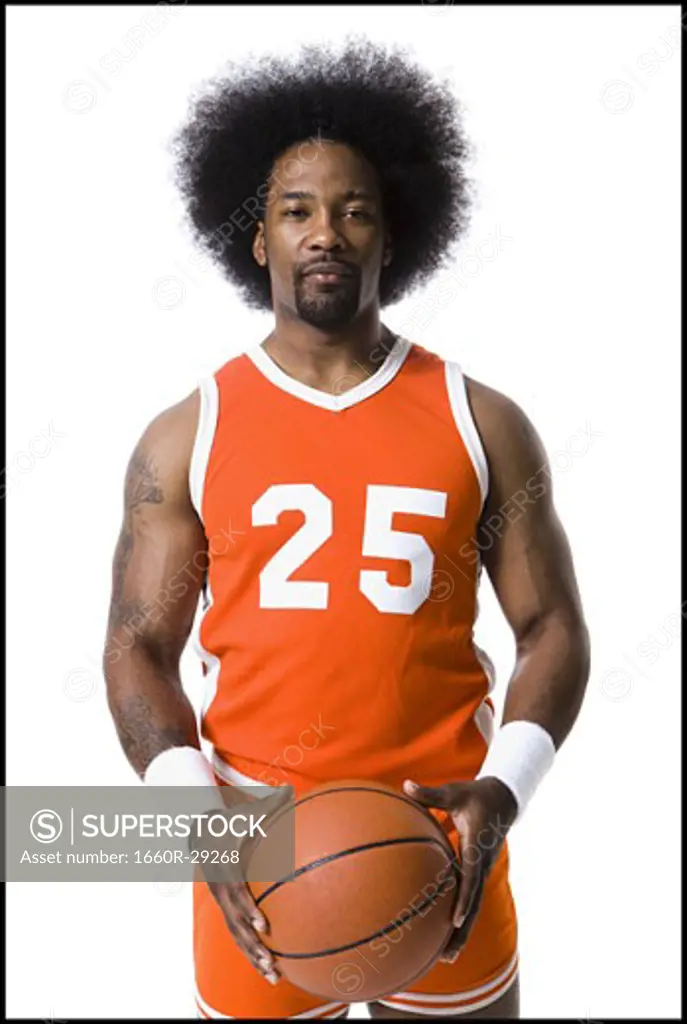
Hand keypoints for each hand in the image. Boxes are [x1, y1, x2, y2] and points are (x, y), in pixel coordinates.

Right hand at [192, 783, 294, 983]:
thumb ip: (268, 804)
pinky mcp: (224, 907)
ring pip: (235, 936)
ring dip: (253, 957)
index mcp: (226, 869)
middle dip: (253, 946)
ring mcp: (221, 902)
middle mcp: (221, 891)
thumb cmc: (228, 820)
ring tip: (272, 976)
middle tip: (272, 963)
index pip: (237, 894)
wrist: (197, 830)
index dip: (249, 911)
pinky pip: (237, 934)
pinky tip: (267, 967)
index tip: (265, 926)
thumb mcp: (244, 812)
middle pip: (236, 925)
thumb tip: (291, 789)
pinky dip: (250, 951)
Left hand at [403, 776, 516, 962]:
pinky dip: (459, 919)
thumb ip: (430, 793)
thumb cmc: (474, 795)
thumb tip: (405, 785)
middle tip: (448, 954)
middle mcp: (481, 864)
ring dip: (461, 932)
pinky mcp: (476, 874)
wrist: (502, 799)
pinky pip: (468, 900)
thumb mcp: (454, 791)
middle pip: (474, 903)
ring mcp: (481, 872)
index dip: (465, 897)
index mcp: (477, 846)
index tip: (457, 917)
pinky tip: (444, 936)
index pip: (472, 876)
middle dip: (462, 930)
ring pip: (473, 907)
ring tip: (446, 958)